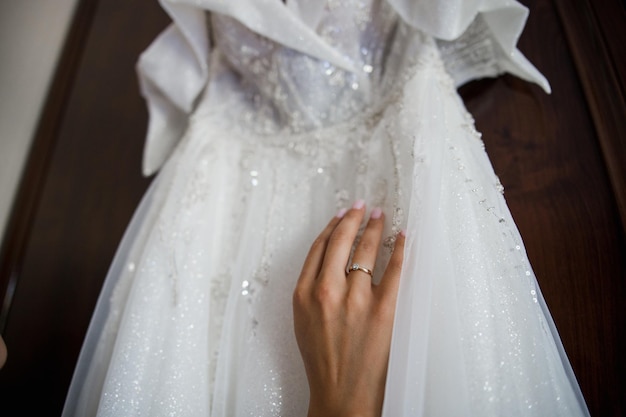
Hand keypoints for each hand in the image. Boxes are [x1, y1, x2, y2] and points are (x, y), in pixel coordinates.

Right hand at [293, 200, 404, 416]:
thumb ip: (310, 288)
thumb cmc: (321, 359)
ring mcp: (356, 299)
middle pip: (342, 242)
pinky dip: (400, 250)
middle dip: (354, 218)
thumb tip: (329, 259)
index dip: (332, 226)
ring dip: (375, 229)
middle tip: (363, 206)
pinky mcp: (382, 310)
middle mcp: (327, 291)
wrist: (341, 392)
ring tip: (381, 217)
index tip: (341, 215)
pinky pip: (394, 270)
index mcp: (304, 293)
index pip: (319, 247)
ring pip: (367, 251)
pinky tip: (402, 238)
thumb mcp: (302, 320)